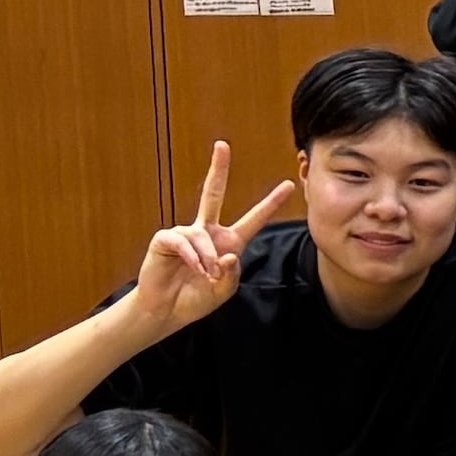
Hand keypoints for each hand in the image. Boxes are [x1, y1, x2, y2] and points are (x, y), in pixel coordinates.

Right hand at [131, 142, 293, 336]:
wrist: (167, 310)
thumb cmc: (197, 298)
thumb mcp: (224, 290)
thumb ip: (232, 273)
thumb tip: (227, 255)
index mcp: (229, 242)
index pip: (253, 219)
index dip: (270, 203)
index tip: (289, 185)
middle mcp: (207, 232)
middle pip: (212, 193)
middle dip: (217, 168)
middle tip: (222, 145)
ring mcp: (185, 233)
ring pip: (201, 236)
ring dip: (206, 258)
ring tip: (205, 275)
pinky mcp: (165, 240)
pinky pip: (182, 242)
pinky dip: (191, 257)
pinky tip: (193, 268)